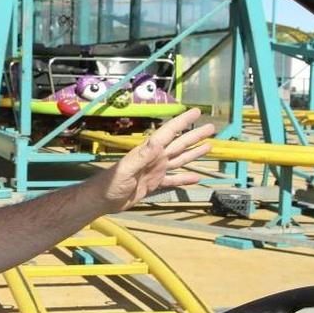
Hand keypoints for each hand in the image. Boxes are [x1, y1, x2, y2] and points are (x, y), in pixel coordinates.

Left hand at [98, 108, 214, 211]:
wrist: (102, 200)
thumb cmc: (110, 184)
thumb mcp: (126, 169)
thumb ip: (141, 156)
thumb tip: (157, 141)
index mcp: (149, 151)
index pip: (169, 133)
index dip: (182, 122)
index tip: (195, 112)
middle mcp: (155, 158)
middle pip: (179, 144)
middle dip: (194, 135)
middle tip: (211, 127)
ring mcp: (155, 170)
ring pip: (179, 159)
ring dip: (193, 153)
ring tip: (209, 146)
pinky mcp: (153, 184)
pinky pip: (172, 180)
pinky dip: (184, 178)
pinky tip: (196, 177)